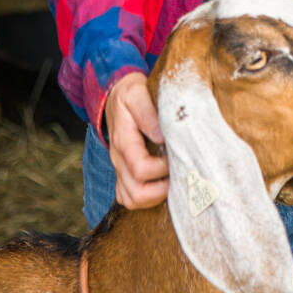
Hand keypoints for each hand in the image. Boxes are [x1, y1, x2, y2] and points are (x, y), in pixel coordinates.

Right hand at [104, 72, 168, 209]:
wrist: (114, 94)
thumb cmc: (130, 93)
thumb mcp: (137, 93)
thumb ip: (148, 112)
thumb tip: (162, 136)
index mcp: (123, 141)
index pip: (140, 168)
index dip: (162, 169)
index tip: (177, 157)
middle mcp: (119, 159)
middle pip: (135, 193)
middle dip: (160, 190)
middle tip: (178, 175)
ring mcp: (120, 168)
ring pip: (131, 200)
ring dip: (154, 197)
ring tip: (172, 181)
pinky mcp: (123, 172)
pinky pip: (128, 197)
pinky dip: (145, 199)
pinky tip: (161, 184)